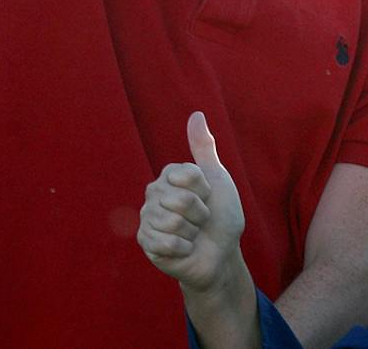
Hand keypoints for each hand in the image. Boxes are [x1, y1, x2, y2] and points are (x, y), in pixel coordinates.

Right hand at [137, 112, 247, 296]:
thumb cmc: (220, 216)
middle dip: (200, 215)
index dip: (205, 191)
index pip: (188, 175)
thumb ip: (204, 148)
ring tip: (192, 235)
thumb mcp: (218, 179)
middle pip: (182, 200)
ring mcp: (147, 218)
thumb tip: (197, 114)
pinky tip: (184, 249)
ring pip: (175, 222)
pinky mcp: (146, 242)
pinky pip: (167, 243)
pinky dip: (183, 249)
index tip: (207, 197)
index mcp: (168, 176)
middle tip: (200, 220)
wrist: (220, 254)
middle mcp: (153, 194)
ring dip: (192, 234)